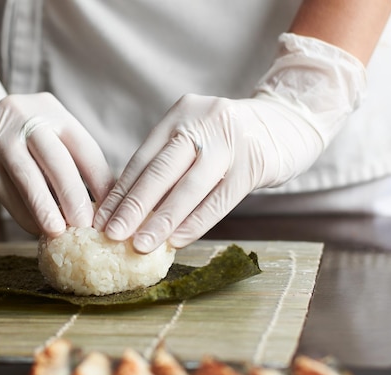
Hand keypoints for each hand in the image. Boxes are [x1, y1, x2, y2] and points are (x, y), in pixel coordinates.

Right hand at [0, 56, 113, 236]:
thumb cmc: (16, 139)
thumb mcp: (44, 135)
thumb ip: (68, 161)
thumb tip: (99, 206)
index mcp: (53, 110)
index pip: (85, 147)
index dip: (100, 181)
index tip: (110, 210)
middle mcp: (27, 115)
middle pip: (57, 160)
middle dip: (74, 196)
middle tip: (85, 225)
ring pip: (27, 175)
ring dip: (45, 208)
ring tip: (58, 232)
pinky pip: (3, 188)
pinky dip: (21, 212)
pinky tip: (33, 228)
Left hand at [94, 33, 365, 252]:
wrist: (289, 121)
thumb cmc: (230, 140)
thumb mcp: (197, 137)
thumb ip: (169, 165)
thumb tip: (130, 211)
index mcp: (180, 114)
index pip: (142, 158)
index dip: (120, 191)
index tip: (101, 219)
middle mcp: (202, 121)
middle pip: (160, 170)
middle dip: (133, 206)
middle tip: (111, 235)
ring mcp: (230, 141)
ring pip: (188, 187)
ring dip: (161, 220)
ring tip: (140, 245)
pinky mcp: (254, 162)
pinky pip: (219, 199)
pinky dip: (195, 223)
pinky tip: (177, 241)